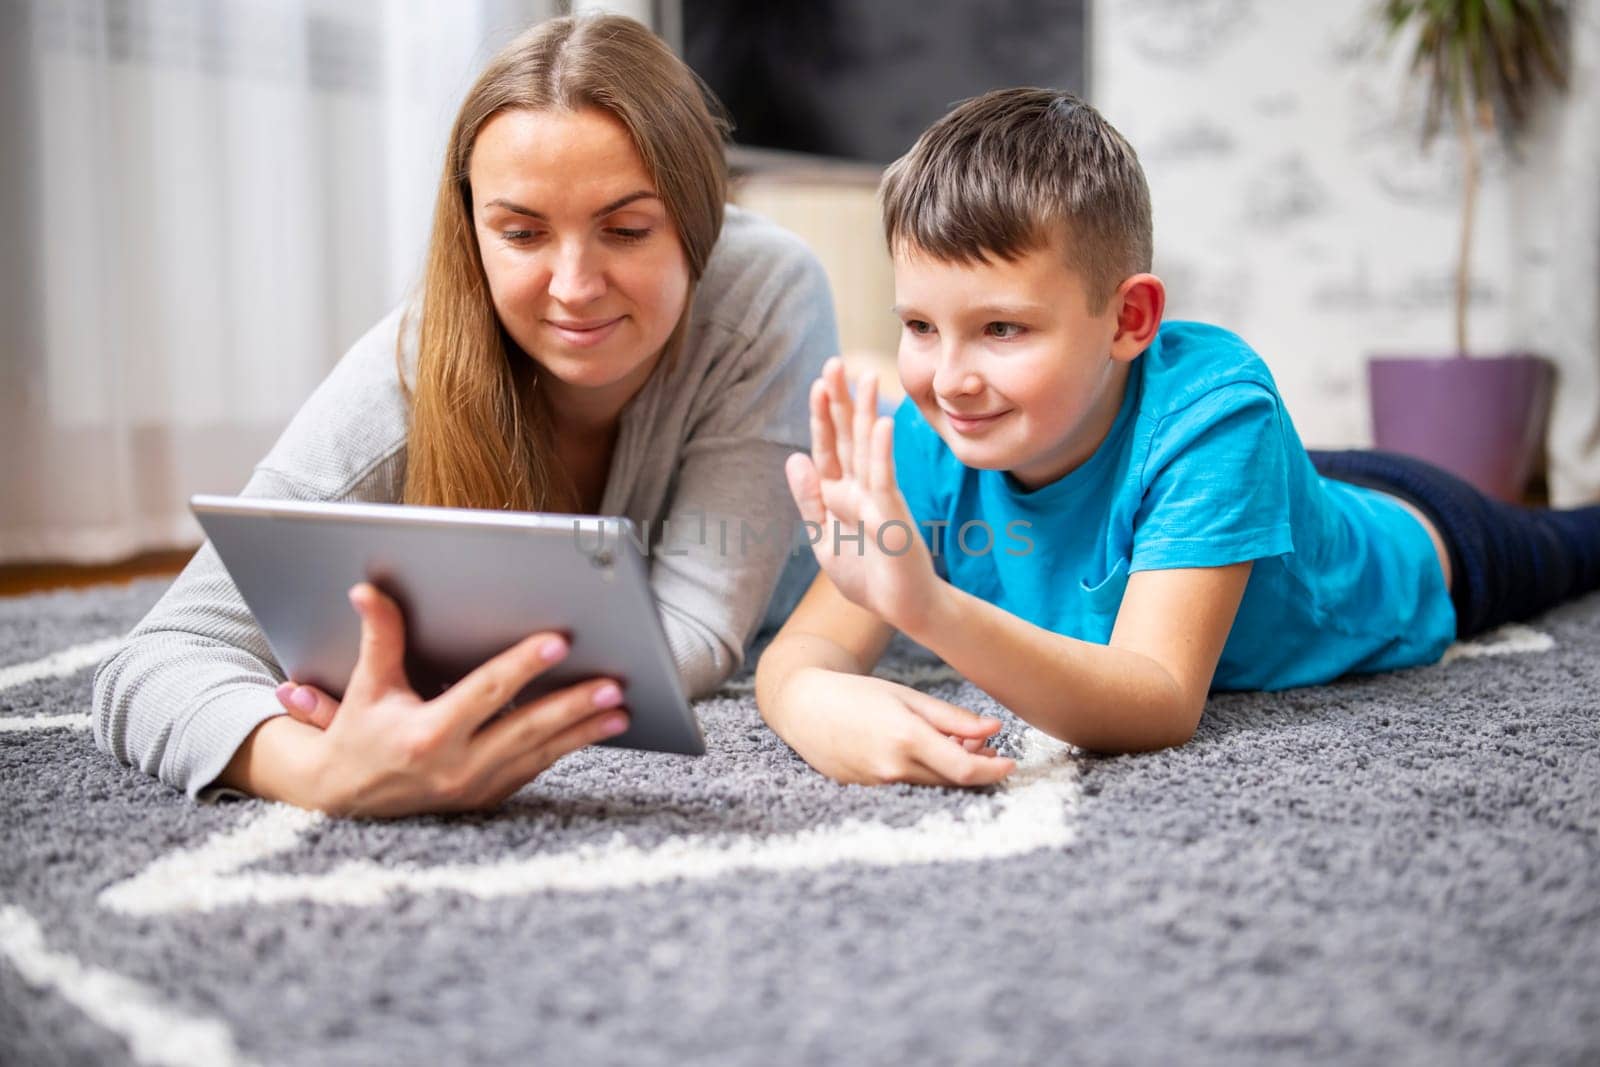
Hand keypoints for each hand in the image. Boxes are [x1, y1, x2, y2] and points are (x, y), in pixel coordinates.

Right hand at [278, 583, 629, 816]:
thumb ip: (380, 637)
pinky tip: (594, 728)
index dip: (523, 665)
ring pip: (540, 754)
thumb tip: (368, 591)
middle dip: (574, 706)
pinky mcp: (486, 798)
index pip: (486, 692)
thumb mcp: (367, 686)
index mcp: (427, 735)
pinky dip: (564, 748)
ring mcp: (475, 787)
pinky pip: (533, 768)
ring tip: (620, 710)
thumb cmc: (358, 736)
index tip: (559, 642)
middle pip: (526, 729)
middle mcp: (456, 766)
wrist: (344, 799)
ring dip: (583, 731)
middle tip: (613, 683)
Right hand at [777, 667, 1014, 786]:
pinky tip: (928, 755)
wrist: (803, 708)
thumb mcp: (907, 697)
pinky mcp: (866, 793)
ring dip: (953, 773)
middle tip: (987, 749)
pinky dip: (926, 777)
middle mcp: (893, 769)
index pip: (965, 770)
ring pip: (932, 789)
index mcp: (907, 740)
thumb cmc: (856, 694)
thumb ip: (952, 718)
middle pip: (952, 783)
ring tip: (959, 747)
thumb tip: (994, 729)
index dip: (994, 771)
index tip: (1011, 762)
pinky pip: (909, 790)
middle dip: (977, 769)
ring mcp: (878, 786)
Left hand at [786, 358, 940, 631]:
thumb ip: (809, 500)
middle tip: (836, 363)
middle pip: (849, 437)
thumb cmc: (868, 576)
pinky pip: (885, 478)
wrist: (903, 608)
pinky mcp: (893, 514)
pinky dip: (881, 452)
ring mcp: (879, 497)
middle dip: (842, 401)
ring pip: (869, 449)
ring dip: (866, 414)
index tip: (818, 383)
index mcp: (840, 494)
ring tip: (864, 378)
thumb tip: (793, 458)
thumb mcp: (823, 539)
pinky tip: (880, 424)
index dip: (822, 417)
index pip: (828, 448)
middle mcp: (861, 488)